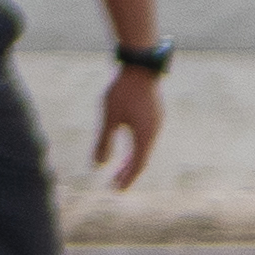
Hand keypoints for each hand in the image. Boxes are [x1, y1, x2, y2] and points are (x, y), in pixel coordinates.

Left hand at [93, 66, 164, 190]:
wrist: (141, 65)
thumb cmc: (123, 91)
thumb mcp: (109, 117)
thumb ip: (104, 141)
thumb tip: (98, 164)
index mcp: (144, 136)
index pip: (137, 165)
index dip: (127, 178)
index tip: (116, 190)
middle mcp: (154, 132)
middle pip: (142, 158)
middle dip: (128, 171)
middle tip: (115, 183)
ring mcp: (156, 122)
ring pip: (144, 146)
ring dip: (132, 158)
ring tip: (119, 166)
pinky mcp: (154, 113)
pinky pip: (146, 136)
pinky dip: (136, 145)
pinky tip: (128, 142)